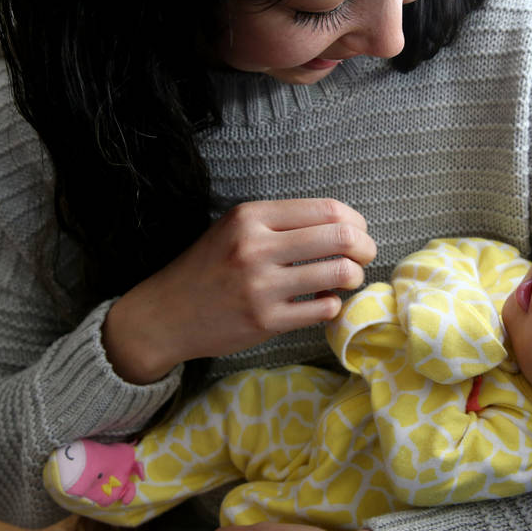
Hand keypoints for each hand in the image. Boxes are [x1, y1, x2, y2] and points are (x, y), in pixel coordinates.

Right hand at [103, 198, 376, 383]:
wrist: (166, 314)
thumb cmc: (208, 267)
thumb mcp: (236, 229)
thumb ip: (282, 223)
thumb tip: (344, 225)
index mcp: (251, 216)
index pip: (327, 209)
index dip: (355, 221)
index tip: (358, 232)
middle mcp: (256, 247)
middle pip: (341, 237)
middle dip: (365, 247)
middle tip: (364, 255)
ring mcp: (261, 286)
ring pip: (339, 273)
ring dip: (353, 276)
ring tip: (346, 279)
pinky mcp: (265, 321)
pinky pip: (324, 309)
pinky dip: (333, 304)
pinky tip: (323, 302)